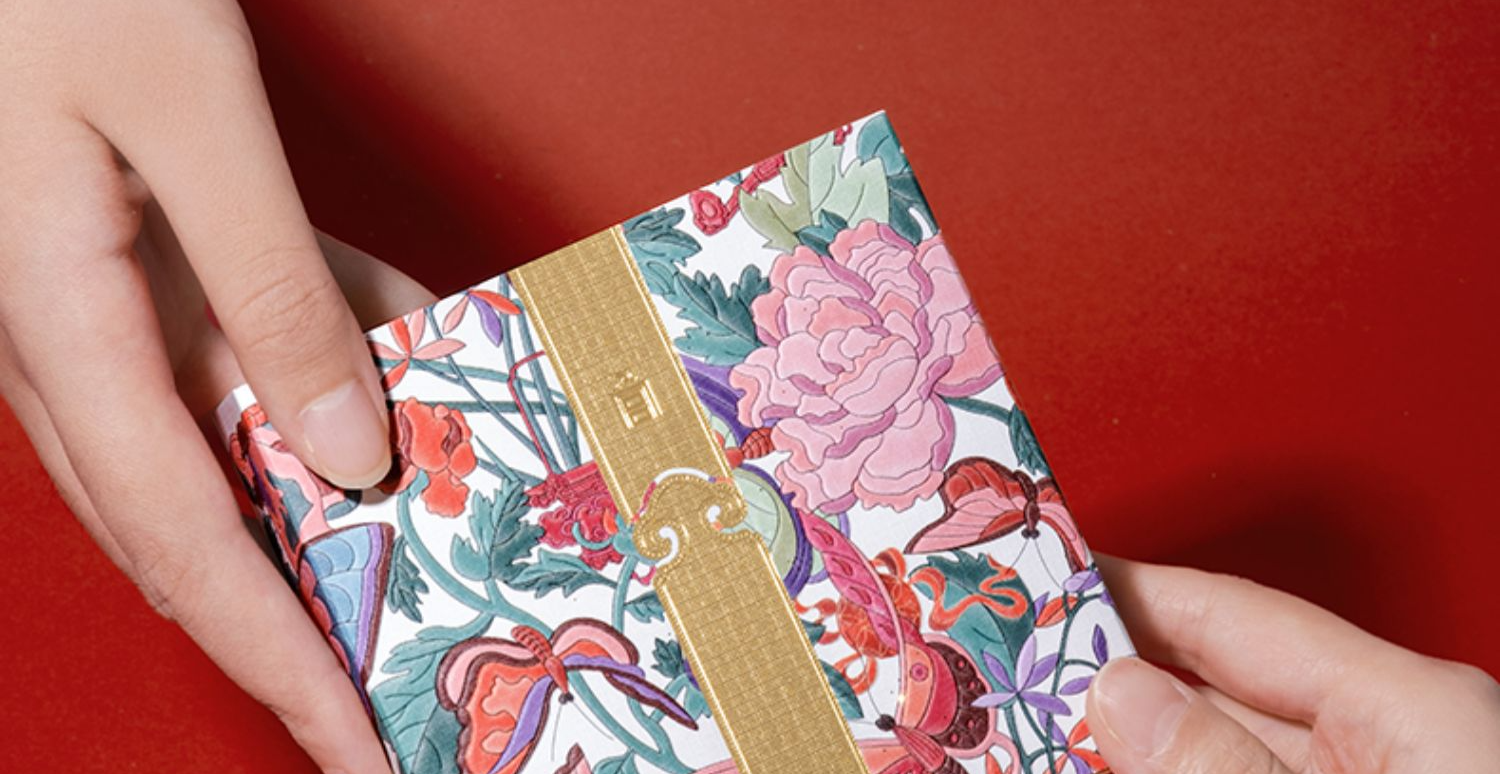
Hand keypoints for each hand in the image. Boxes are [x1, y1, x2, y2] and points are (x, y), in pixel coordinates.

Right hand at [0, 3, 433, 770]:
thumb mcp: (189, 119)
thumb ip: (268, 283)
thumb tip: (344, 447)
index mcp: (68, 333)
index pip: (192, 548)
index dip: (281, 659)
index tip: (353, 741)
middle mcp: (70, 347)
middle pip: (199, 526)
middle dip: (299, 613)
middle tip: (391, 675)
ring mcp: (92, 306)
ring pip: (225, 436)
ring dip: (326, 480)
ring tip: (426, 524)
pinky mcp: (125, 259)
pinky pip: (238, 333)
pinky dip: (329, 342)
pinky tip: (413, 333)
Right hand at [1089, 557, 1499, 773]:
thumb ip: (1228, 761)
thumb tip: (1126, 695)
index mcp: (1416, 705)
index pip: (1235, 612)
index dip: (1131, 587)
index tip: (1050, 577)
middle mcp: (1391, 738)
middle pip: (1216, 679)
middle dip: (1115, 672)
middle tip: (1031, 664)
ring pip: (1217, 741)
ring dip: (1133, 740)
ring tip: (1057, 729)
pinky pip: (1234, 772)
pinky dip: (1171, 769)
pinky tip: (1118, 764)